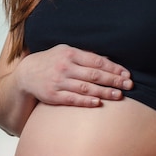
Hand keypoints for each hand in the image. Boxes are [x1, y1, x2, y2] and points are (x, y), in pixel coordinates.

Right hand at [18, 44, 132, 107]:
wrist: (26, 74)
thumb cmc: (52, 61)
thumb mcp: (66, 52)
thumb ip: (86, 56)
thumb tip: (109, 60)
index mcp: (70, 53)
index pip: (97, 61)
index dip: (113, 68)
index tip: (126, 74)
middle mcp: (65, 67)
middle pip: (94, 74)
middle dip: (113, 80)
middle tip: (129, 85)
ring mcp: (58, 82)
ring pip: (85, 88)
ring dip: (104, 92)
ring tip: (119, 95)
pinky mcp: (53, 96)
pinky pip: (72, 99)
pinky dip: (86, 101)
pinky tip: (98, 103)